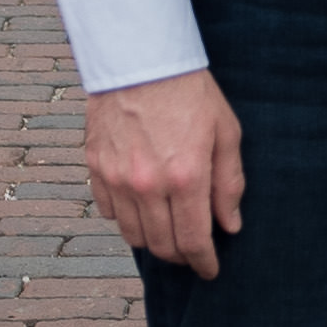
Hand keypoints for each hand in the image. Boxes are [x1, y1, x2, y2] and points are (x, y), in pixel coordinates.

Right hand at [84, 71, 243, 275]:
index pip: (193, 241)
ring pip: (133, 235)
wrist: (140, 57)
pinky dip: (126, 218)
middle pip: (162, 245)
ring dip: (153, 241)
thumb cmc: (189, 91)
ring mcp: (117, 178)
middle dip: (180, 256)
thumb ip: (229, 183)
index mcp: (186, 177)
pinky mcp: (96, 166)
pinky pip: (109, 211)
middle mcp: (148, 184)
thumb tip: (230, 225)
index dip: (204, 263)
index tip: (210, 270)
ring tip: (168, 232)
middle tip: (192, 251)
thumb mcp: (225, 133)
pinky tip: (141, 207)